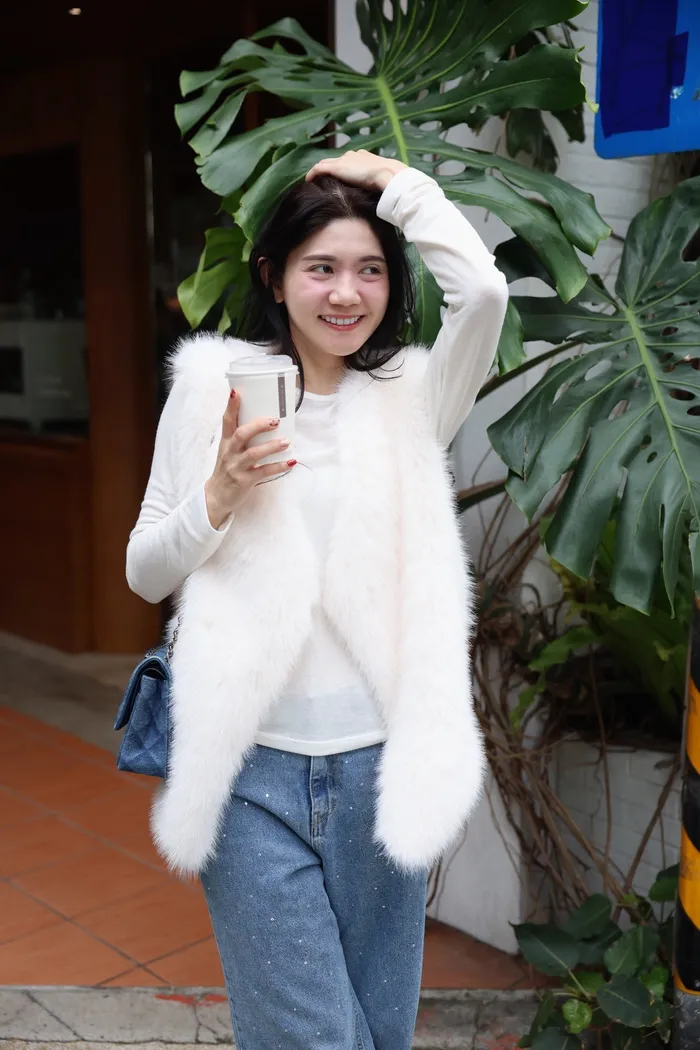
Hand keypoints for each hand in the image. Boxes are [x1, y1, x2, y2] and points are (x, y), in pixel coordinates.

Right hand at [204, 390, 295, 528]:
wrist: (217, 496)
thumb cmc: (227, 469)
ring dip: (271, 447)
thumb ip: (242, 436)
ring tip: (286, 442)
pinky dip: (278, 467)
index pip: (227, 421)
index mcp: (226, 442)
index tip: (236, 392)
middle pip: (240, 435)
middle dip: (257, 426)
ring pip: (253, 454)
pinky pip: (263, 472)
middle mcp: (230, 453)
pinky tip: (291, 462)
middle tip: (274, 420)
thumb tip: (265, 419)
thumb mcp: (229, 450)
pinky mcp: (244, 481)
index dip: (231, 406)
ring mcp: (236, 467)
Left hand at [305, 149, 406, 193]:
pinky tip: (308, 181)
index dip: (342, 169)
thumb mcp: (382, 180)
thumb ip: (376, 183)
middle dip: (328, 169)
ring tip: (313, 182)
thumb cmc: (389, 179)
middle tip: (322, 180)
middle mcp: (352, 155)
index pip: (348, 161)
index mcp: (363, 157)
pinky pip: (319, 168)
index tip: (339, 179)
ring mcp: (344, 160)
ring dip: (319, 172)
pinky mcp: (337, 167)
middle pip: (335, 161)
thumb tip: (378, 194)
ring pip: (325, 163)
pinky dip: (312, 174)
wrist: (388, 174)